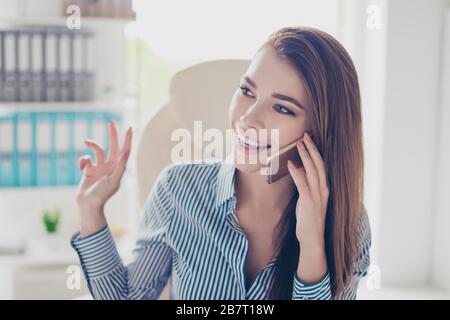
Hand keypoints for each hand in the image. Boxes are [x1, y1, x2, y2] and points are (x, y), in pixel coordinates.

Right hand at [76, 121, 132, 210]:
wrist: (88, 204)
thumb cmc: (103, 195)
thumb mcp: (113, 180)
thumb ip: (120, 166)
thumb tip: (126, 152)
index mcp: (118, 168)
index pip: (124, 150)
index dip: (127, 139)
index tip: (129, 128)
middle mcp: (110, 166)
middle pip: (112, 146)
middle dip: (112, 135)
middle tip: (111, 123)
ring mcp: (99, 167)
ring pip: (97, 150)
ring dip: (92, 144)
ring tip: (86, 142)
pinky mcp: (89, 170)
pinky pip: (86, 158)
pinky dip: (82, 160)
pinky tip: (81, 168)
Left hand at [287, 132, 328, 248]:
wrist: (312, 240)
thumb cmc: (308, 220)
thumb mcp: (307, 198)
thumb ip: (305, 184)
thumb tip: (300, 169)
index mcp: (324, 188)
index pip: (322, 165)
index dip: (315, 151)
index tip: (308, 139)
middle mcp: (324, 190)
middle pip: (319, 164)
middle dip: (312, 149)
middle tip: (305, 135)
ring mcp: (318, 196)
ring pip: (313, 171)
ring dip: (306, 156)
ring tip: (300, 144)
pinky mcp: (310, 203)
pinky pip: (303, 184)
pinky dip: (297, 173)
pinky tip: (291, 164)